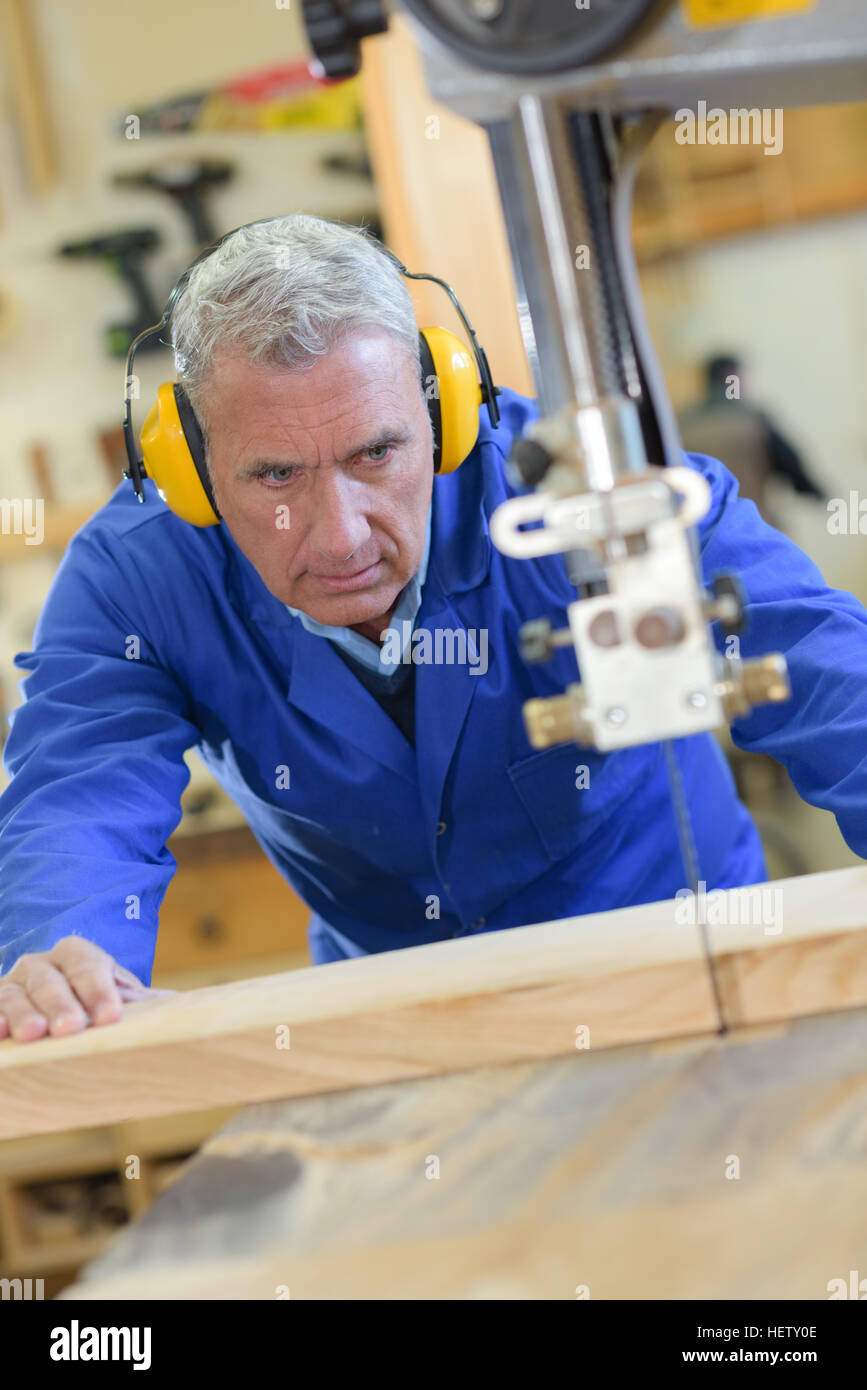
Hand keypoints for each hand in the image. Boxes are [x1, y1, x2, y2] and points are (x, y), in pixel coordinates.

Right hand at [0, 937, 173, 1043]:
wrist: (54, 1006)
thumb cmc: (91, 1002)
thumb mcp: (114, 997)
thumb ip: (140, 1002)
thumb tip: (178, 1005)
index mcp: (76, 954)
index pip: (88, 965)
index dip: (99, 990)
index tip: (111, 1017)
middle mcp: (40, 964)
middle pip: (50, 980)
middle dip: (61, 1004)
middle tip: (71, 1028)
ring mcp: (12, 984)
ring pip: (15, 994)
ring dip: (23, 1013)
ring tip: (33, 1033)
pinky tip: (1, 1034)